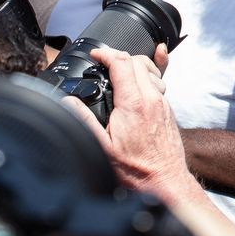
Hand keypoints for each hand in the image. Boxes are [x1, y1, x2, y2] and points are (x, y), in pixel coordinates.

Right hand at [62, 46, 196, 203]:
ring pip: (151, 70)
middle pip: (137, 61)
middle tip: (102, 61)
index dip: (105, 54)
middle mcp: (151, 98)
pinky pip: (160, 82)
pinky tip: (155, 62)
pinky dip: (151, 71)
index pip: (121, 63)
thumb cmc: (135, 169)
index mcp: (133, 103)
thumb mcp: (101, 147)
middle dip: (118, 56)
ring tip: (119, 69)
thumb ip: (84, 120)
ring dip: (134, 64)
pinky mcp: (167, 110)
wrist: (164, 181)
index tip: (94, 55)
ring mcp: (162, 103)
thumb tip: (67, 101)